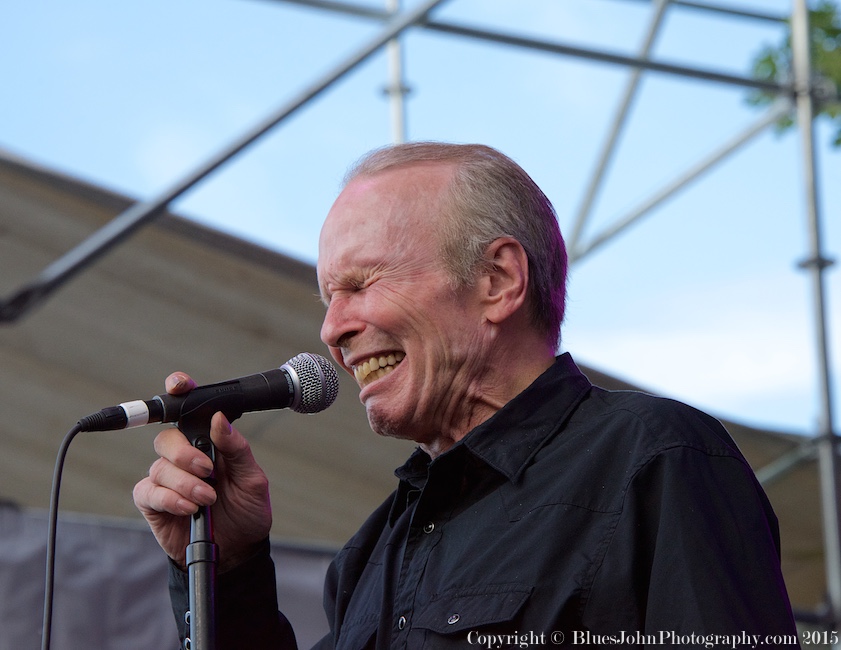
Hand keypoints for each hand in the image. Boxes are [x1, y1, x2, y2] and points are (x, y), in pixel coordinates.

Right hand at [133, 373, 271, 570]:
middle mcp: (183, 457)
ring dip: (185, 483)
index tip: (179, 384)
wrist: (238, 550)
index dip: (179, 392)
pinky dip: (170, 498)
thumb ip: (236, 448)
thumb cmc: (246, 510)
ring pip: (160, 466)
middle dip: (185, 454)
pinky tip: (189, 508)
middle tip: (208, 472)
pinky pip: (148, 490)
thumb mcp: (252, 478)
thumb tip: (219, 419)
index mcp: (208, 443)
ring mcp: (166, 479)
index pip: (189, 411)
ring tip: (207, 499)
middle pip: (167, 438)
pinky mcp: (153, 502)